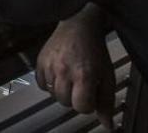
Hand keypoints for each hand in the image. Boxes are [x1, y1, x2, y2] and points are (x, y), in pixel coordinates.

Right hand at [36, 11, 114, 129]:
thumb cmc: (94, 50)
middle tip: (81, 85)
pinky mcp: (39, 62)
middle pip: (65, 103)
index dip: (88, 104)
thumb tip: (107, 125)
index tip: (91, 95)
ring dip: (62, 90)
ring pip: (53, 94)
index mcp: (84, 75)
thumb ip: (106, 102)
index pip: (81, 107)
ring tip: (70, 77)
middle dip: (74, 97)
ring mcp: (50, 66)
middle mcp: (64, 71)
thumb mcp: (106, 76)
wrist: (78, 25)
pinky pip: (41, 85)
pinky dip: (49, 84)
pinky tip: (58, 74)